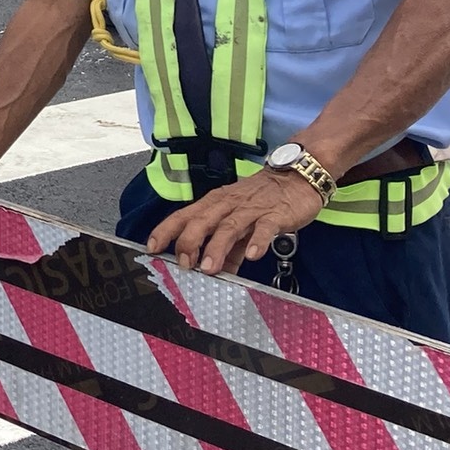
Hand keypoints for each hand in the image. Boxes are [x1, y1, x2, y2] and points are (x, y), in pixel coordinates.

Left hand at [146, 169, 326, 274]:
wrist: (298, 175)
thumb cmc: (263, 199)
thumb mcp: (240, 222)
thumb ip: (227, 248)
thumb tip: (214, 273)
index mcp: (215, 204)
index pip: (184, 215)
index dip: (166, 230)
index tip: (151, 247)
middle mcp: (229, 204)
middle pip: (203, 220)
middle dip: (190, 242)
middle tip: (184, 264)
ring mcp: (252, 209)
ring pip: (230, 226)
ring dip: (218, 247)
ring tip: (210, 268)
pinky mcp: (276, 214)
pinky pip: (265, 228)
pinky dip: (258, 241)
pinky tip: (253, 255)